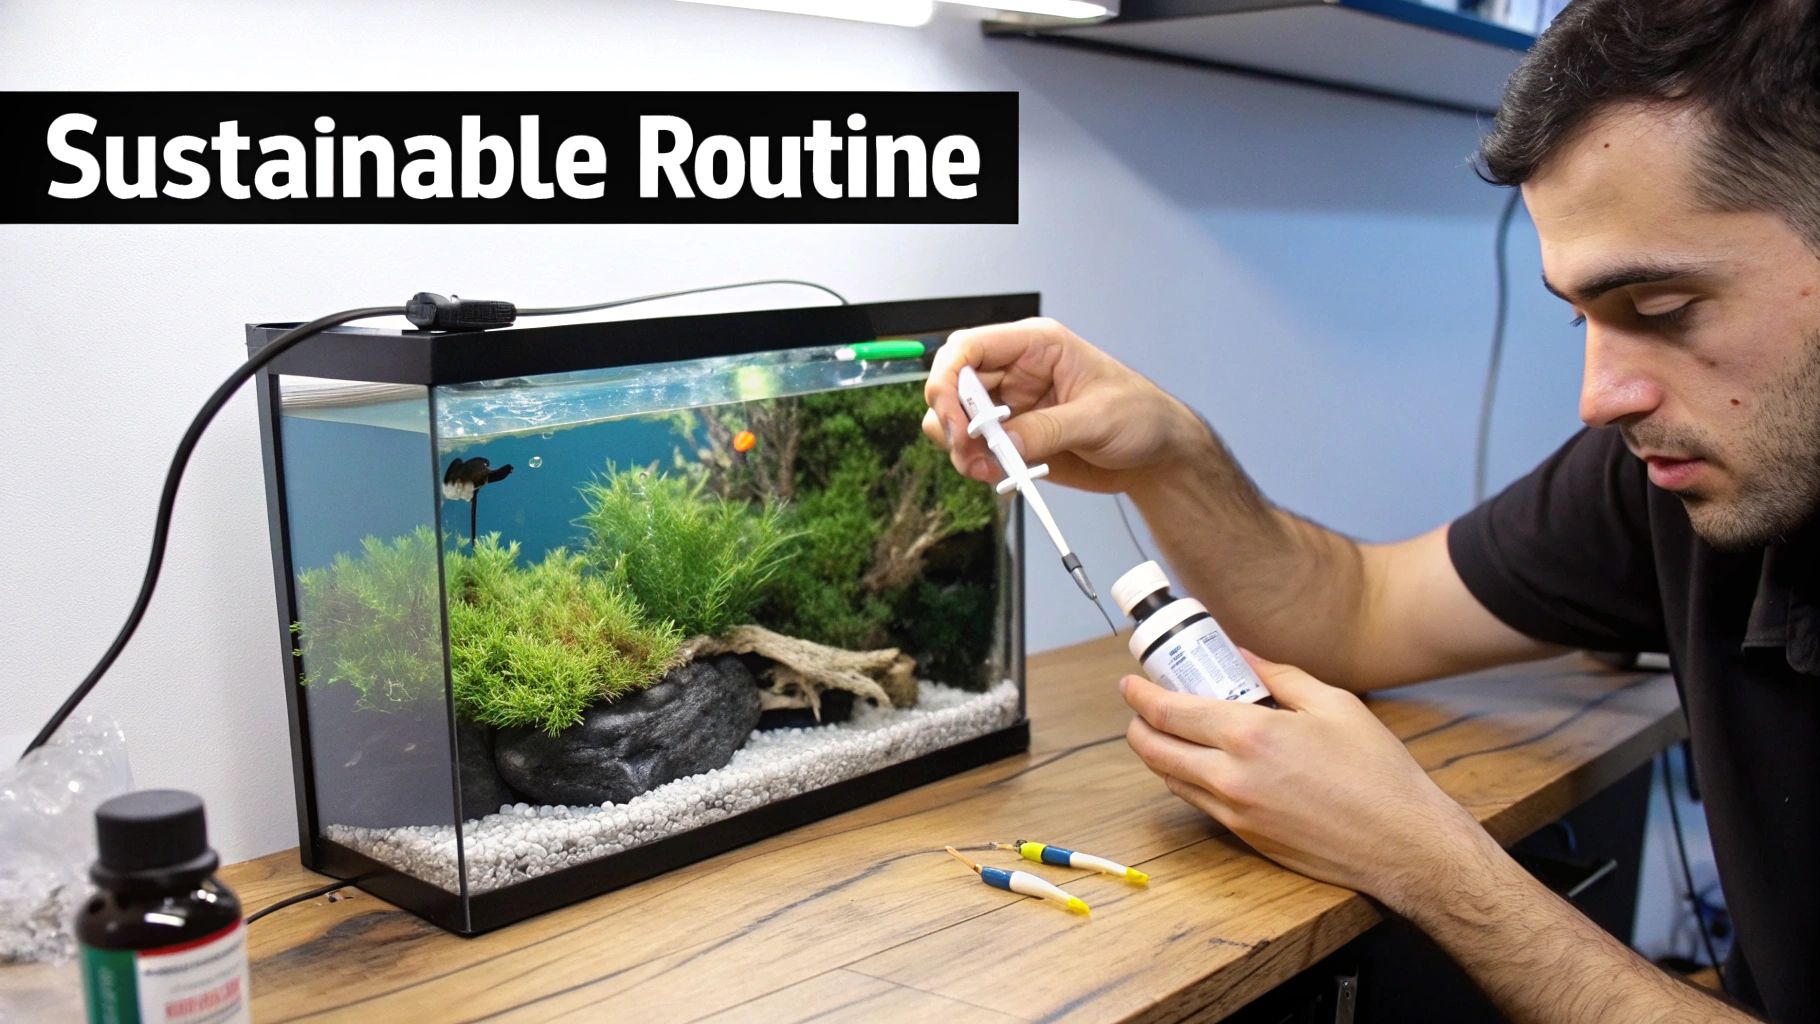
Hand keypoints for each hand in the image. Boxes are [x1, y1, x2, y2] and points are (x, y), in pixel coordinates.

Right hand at [922, 317, 1207, 493]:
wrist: (1155, 457)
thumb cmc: (1141, 417)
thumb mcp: (1099, 419)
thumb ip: (1048, 429)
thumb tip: (1005, 443)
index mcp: (1036, 346)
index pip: (970, 347)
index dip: (948, 377)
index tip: (951, 415)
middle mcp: (1016, 372)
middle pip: (953, 385)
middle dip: (951, 419)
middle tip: (968, 449)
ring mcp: (1011, 406)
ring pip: (956, 419)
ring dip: (960, 446)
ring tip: (987, 468)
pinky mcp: (1013, 438)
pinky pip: (975, 448)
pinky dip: (975, 463)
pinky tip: (999, 474)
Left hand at [1121, 651, 1489, 913]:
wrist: (1403, 844)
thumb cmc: (1377, 772)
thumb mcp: (1333, 704)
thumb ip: (1279, 675)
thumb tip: (1242, 655)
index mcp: (1250, 736)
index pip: (1170, 712)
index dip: (1141, 695)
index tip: (1131, 682)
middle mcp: (1231, 778)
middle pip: (1154, 751)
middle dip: (1137, 725)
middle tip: (1139, 707)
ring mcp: (1234, 814)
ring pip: (1171, 780)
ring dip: (1157, 754)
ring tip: (1166, 731)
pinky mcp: (1245, 838)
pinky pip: (1198, 804)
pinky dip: (1186, 780)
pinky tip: (1201, 763)